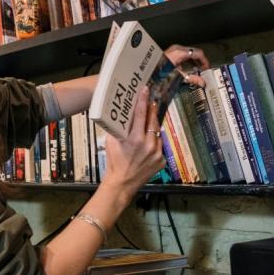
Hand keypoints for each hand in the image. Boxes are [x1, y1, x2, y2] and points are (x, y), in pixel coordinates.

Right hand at [102, 86, 164, 200]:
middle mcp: (149, 145)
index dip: (143, 100)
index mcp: (135, 138)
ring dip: (153, 129)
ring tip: (146, 128)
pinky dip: (154, 143)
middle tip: (151, 103)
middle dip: (152, 111)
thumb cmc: (114, 162)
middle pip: (153, 121)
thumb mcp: (111, 142)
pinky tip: (147, 146)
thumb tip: (121, 116)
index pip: (141, 114)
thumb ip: (118, 128)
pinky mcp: (162, 161)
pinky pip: (160, 146)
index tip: (146, 91)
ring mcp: (157, 153)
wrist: (122, 183)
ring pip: (157, 134)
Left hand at [164, 44, 209, 87]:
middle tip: (204, 70)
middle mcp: (178, 49)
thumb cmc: (161, 72)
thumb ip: (192, 78)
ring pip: (190, 53)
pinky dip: (188, 60)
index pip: (199, 53)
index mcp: (181, 52)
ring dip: (195, 61)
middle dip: (200, 61)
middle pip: (195, 52)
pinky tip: (189, 67)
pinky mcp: (171, 52)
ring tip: (198, 70)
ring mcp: (174, 49)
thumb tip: (202, 82)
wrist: (150, 71)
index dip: (205, 61)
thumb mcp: (178, 76)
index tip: (207, 68)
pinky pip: (184, 54)